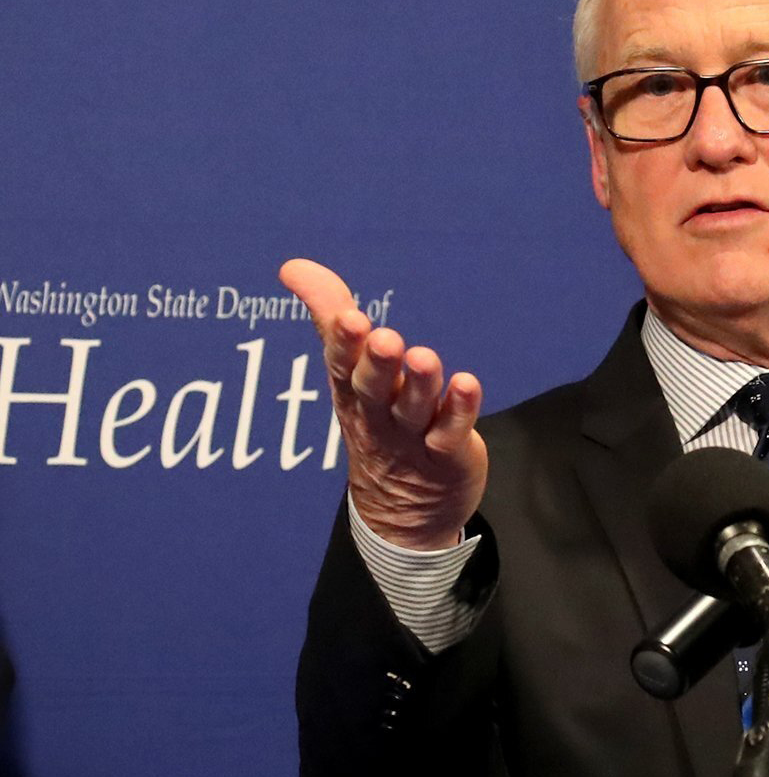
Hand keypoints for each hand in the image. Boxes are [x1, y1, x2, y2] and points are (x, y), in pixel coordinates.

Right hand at [280, 260, 487, 549]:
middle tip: (386, 339)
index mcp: (353, 390)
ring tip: (424, 357)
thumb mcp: (350, 369)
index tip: (348, 317)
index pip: (342, 364)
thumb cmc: (377, 419)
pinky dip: (459, 410)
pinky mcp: (446, 454)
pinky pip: (451, 432)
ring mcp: (413, 436)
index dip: (344, 343)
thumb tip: (292, 267)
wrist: (403, 509)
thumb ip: (330, 316)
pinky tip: (467, 384)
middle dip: (379, 363)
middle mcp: (379, 413)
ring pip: (414, 409)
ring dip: (420, 384)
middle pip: (375, 388)